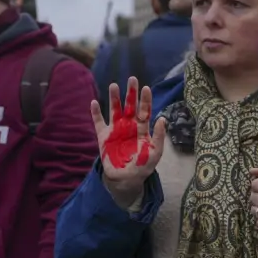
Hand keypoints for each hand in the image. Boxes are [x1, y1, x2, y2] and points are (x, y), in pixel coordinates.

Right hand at [92, 80, 167, 208]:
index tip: (146, 88)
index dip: (146, 99)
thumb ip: (159, 136)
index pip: (145, 110)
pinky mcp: (103, 136)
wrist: (126, 178)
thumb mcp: (155, 152)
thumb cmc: (143, 165)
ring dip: (114, 98)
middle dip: (131, 93)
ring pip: (115, 110)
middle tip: (132, 79)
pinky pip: (98, 122)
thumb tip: (162, 118)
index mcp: (142, 128)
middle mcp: (129, 126)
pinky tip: (94, 102)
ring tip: (114, 85)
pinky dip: (95, 113)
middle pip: (130, 106)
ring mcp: (116, 130)